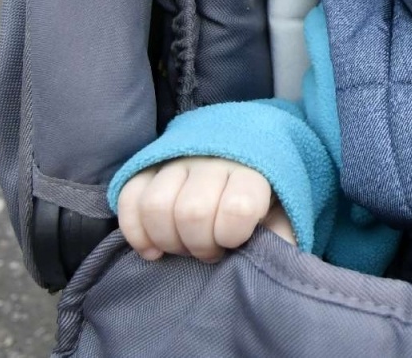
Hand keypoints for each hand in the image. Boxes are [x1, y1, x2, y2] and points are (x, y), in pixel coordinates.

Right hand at [116, 156, 295, 262]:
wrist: (244, 154)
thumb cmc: (261, 196)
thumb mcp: (282, 214)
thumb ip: (280, 235)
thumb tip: (275, 256)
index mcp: (252, 170)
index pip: (237, 207)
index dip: (231, 235)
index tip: (235, 242)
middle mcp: (213, 159)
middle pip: (191, 211)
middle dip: (198, 245)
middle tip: (210, 250)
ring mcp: (178, 160)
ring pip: (155, 205)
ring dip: (165, 239)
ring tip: (182, 247)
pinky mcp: (149, 166)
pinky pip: (129, 197)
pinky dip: (135, 230)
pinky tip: (152, 250)